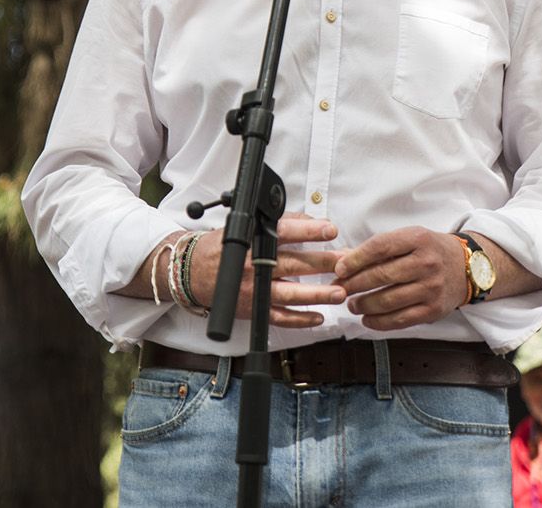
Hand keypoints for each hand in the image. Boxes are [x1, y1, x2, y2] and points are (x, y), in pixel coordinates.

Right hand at [187, 214, 348, 328]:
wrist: (193, 272)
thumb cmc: (223, 246)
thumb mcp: (247, 226)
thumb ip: (281, 223)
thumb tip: (312, 221)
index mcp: (254, 240)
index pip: (285, 232)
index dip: (308, 230)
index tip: (330, 230)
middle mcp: (255, 264)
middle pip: (294, 263)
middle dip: (324, 263)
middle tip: (347, 262)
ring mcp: (254, 290)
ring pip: (290, 293)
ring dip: (317, 294)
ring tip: (340, 292)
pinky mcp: (253, 310)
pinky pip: (280, 317)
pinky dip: (300, 319)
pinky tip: (319, 316)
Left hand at [331, 227, 464, 330]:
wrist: (466, 268)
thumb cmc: (430, 251)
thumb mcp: (410, 238)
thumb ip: (380, 248)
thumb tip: (343, 260)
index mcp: (418, 239)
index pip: (380, 247)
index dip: (356, 259)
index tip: (339, 269)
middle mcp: (426, 263)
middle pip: (382, 275)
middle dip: (354, 284)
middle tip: (340, 289)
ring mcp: (431, 288)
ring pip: (388, 300)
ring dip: (363, 305)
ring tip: (352, 305)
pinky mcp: (433, 310)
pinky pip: (400, 320)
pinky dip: (378, 322)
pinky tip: (367, 318)